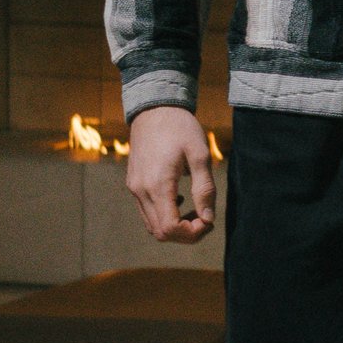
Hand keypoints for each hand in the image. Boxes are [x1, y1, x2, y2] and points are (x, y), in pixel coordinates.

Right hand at [125, 106, 217, 244]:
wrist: (154, 108)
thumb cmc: (180, 128)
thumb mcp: (200, 155)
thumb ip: (204, 188)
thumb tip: (208, 218)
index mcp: (158, 184)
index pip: (170, 228)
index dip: (192, 234)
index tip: (209, 221)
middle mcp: (141, 190)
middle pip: (160, 232)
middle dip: (185, 234)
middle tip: (206, 219)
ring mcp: (134, 188)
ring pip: (152, 226)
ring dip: (175, 226)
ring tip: (196, 211)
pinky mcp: (133, 184)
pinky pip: (147, 212)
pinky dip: (164, 216)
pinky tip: (180, 201)